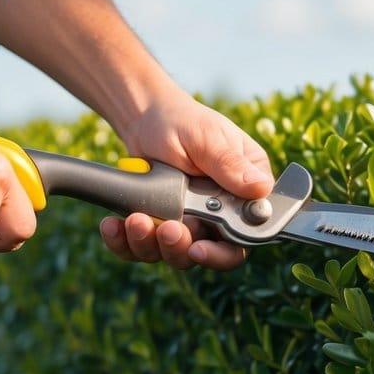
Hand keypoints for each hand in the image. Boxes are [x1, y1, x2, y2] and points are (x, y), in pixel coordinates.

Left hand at [99, 89, 273, 270]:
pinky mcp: (158, 227)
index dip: (223, 252)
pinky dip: (124, 242)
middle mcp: (220, 214)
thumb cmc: (182, 121)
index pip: (244, 237)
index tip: (197, 248)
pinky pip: (141, 248)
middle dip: (179, 247)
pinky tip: (112, 226)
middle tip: (164, 228)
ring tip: (134, 218)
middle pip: (207, 252)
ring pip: (172, 254)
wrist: (143, 119)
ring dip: (149, 243)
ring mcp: (188, 223)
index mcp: (243, 192)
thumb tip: (261, 189)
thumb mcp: (207, 139)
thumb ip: (231, 166)